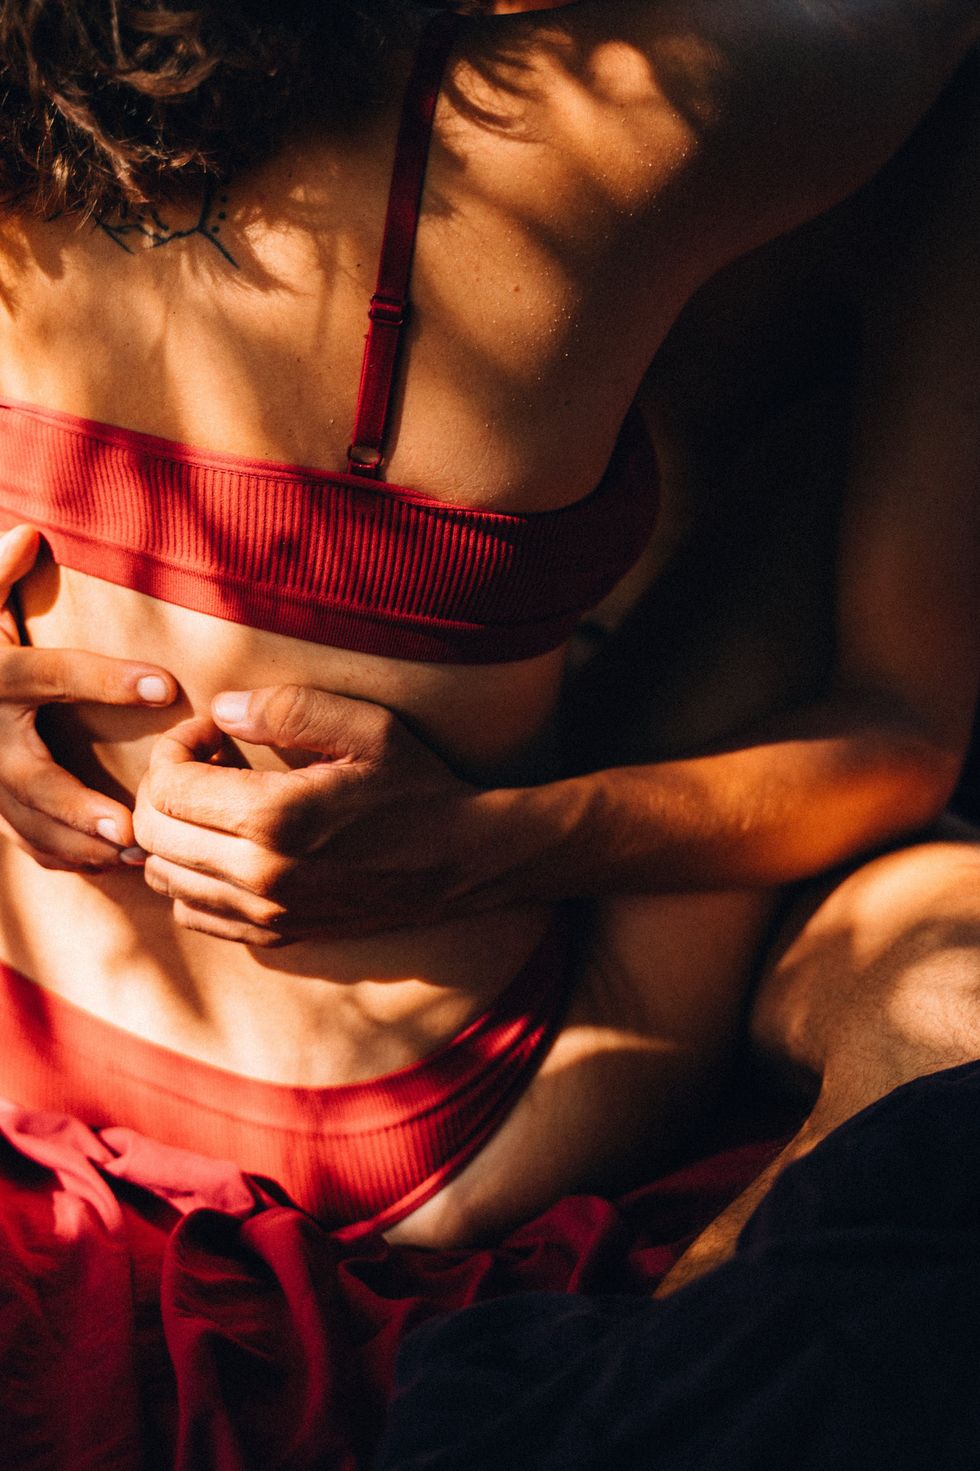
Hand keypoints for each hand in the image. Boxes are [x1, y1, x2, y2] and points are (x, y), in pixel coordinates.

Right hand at [0, 524, 177, 869]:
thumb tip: (29, 532)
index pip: (52, 675)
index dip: (106, 679)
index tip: (167, 684)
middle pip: (28, 777)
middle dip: (75, 804)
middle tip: (129, 825)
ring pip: (27, 823)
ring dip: (79, 844)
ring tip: (134, 856)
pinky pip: (26, 841)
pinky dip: (65, 858)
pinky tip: (114, 866)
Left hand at [134, 685, 490, 944]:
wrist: (464, 860)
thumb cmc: (417, 786)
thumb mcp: (365, 727)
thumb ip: (286, 709)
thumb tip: (221, 711)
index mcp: (275, 819)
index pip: (167, 787)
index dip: (175, 748)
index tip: (213, 732)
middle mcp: (260, 876)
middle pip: (152, 834)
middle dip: (163, 788)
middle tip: (205, 763)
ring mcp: (266, 914)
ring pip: (164, 878)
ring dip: (173, 834)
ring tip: (215, 804)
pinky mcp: (277, 935)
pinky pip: (194, 915)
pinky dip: (190, 879)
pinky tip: (227, 848)